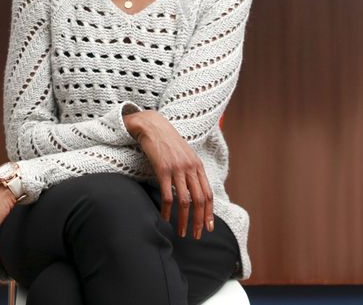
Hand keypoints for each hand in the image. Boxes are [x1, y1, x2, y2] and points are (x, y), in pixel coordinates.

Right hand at [124, 110, 214, 239]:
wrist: (152, 126)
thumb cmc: (167, 142)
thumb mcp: (185, 155)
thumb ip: (191, 171)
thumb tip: (195, 190)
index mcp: (197, 166)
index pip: (208, 194)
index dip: (209, 212)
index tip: (208, 227)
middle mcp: (190, 168)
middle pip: (200, 200)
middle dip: (199, 220)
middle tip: (196, 235)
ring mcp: (177, 169)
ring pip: (185, 200)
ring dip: (184, 220)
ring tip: (182, 232)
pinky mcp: (163, 169)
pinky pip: (168, 195)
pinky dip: (167, 210)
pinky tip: (165, 219)